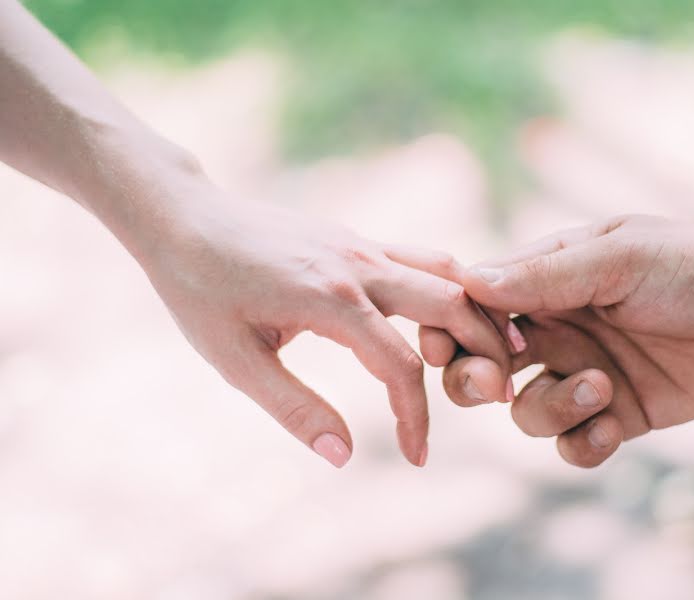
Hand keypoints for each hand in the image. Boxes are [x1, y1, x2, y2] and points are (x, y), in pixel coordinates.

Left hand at [136, 186, 513, 467]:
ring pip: (447, 271)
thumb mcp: (236, 361)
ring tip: (495, 352)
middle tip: (500, 394)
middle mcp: (359, 265)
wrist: (184, 218)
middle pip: (452, 304)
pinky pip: (421, 258)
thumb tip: (344, 456)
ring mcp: (362, 244)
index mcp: (331, 299)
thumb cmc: (201, 291)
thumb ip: (294, 408)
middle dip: (484, 351)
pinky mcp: (357, 239)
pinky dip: (450, 286)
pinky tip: (450, 316)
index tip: (417, 456)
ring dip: (477, 311)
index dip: (416, 417)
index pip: (400, 366)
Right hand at [426, 215, 693, 466]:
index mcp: (542, 284)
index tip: (456, 349)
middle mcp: (554, 330)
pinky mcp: (619, 413)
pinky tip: (612, 426)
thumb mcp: (616, 258)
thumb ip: (545, 275)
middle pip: (482, 369)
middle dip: (477, 382)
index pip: (471, 310)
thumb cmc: (689, 262)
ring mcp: (583, 373)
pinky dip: (583, 442)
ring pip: (527, 412)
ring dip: (553, 408)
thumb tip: (470, 281)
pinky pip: (575, 444)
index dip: (453, 333)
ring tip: (602, 388)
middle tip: (496, 383)